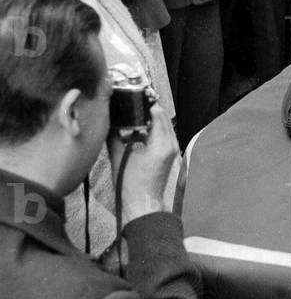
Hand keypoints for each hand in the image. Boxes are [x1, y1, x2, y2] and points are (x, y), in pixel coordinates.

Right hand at [107, 104, 180, 223]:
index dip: (145, 103)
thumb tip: (110, 120)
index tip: (134, 95)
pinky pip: (161, 136)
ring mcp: (171, 150)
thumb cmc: (130, 184)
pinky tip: (134, 133)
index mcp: (160, 144)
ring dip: (149, 121)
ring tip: (131, 117)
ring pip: (162, 126)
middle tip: (131, 101)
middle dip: (147, 110)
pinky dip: (150, 131)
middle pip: (162, 117)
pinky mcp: (168, 155)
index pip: (157, 113)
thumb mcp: (118, 155)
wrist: (142, 203)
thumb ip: (115, 135)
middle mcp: (170, 145)